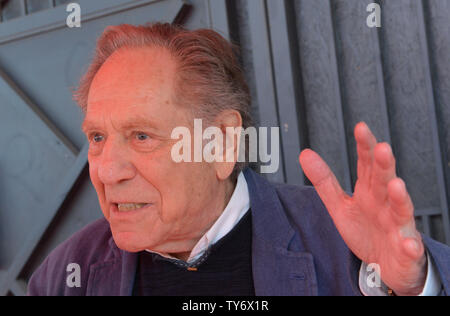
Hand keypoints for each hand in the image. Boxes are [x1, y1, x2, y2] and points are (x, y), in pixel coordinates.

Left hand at [299, 122, 426, 295]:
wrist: (385, 264)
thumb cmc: (365, 230)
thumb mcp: (339, 205)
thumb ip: (324, 181)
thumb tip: (304, 154)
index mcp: (369, 191)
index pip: (367, 165)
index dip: (364, 147)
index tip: (361, 128)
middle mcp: (385, 204)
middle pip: (384, 181)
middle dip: (384, 165)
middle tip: (382, 148)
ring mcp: (398, 226)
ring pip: (401, 210)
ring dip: (400, 198)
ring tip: (397, 186)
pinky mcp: (406, 249)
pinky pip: (409, 247)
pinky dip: (410, 244)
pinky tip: (408, 242)